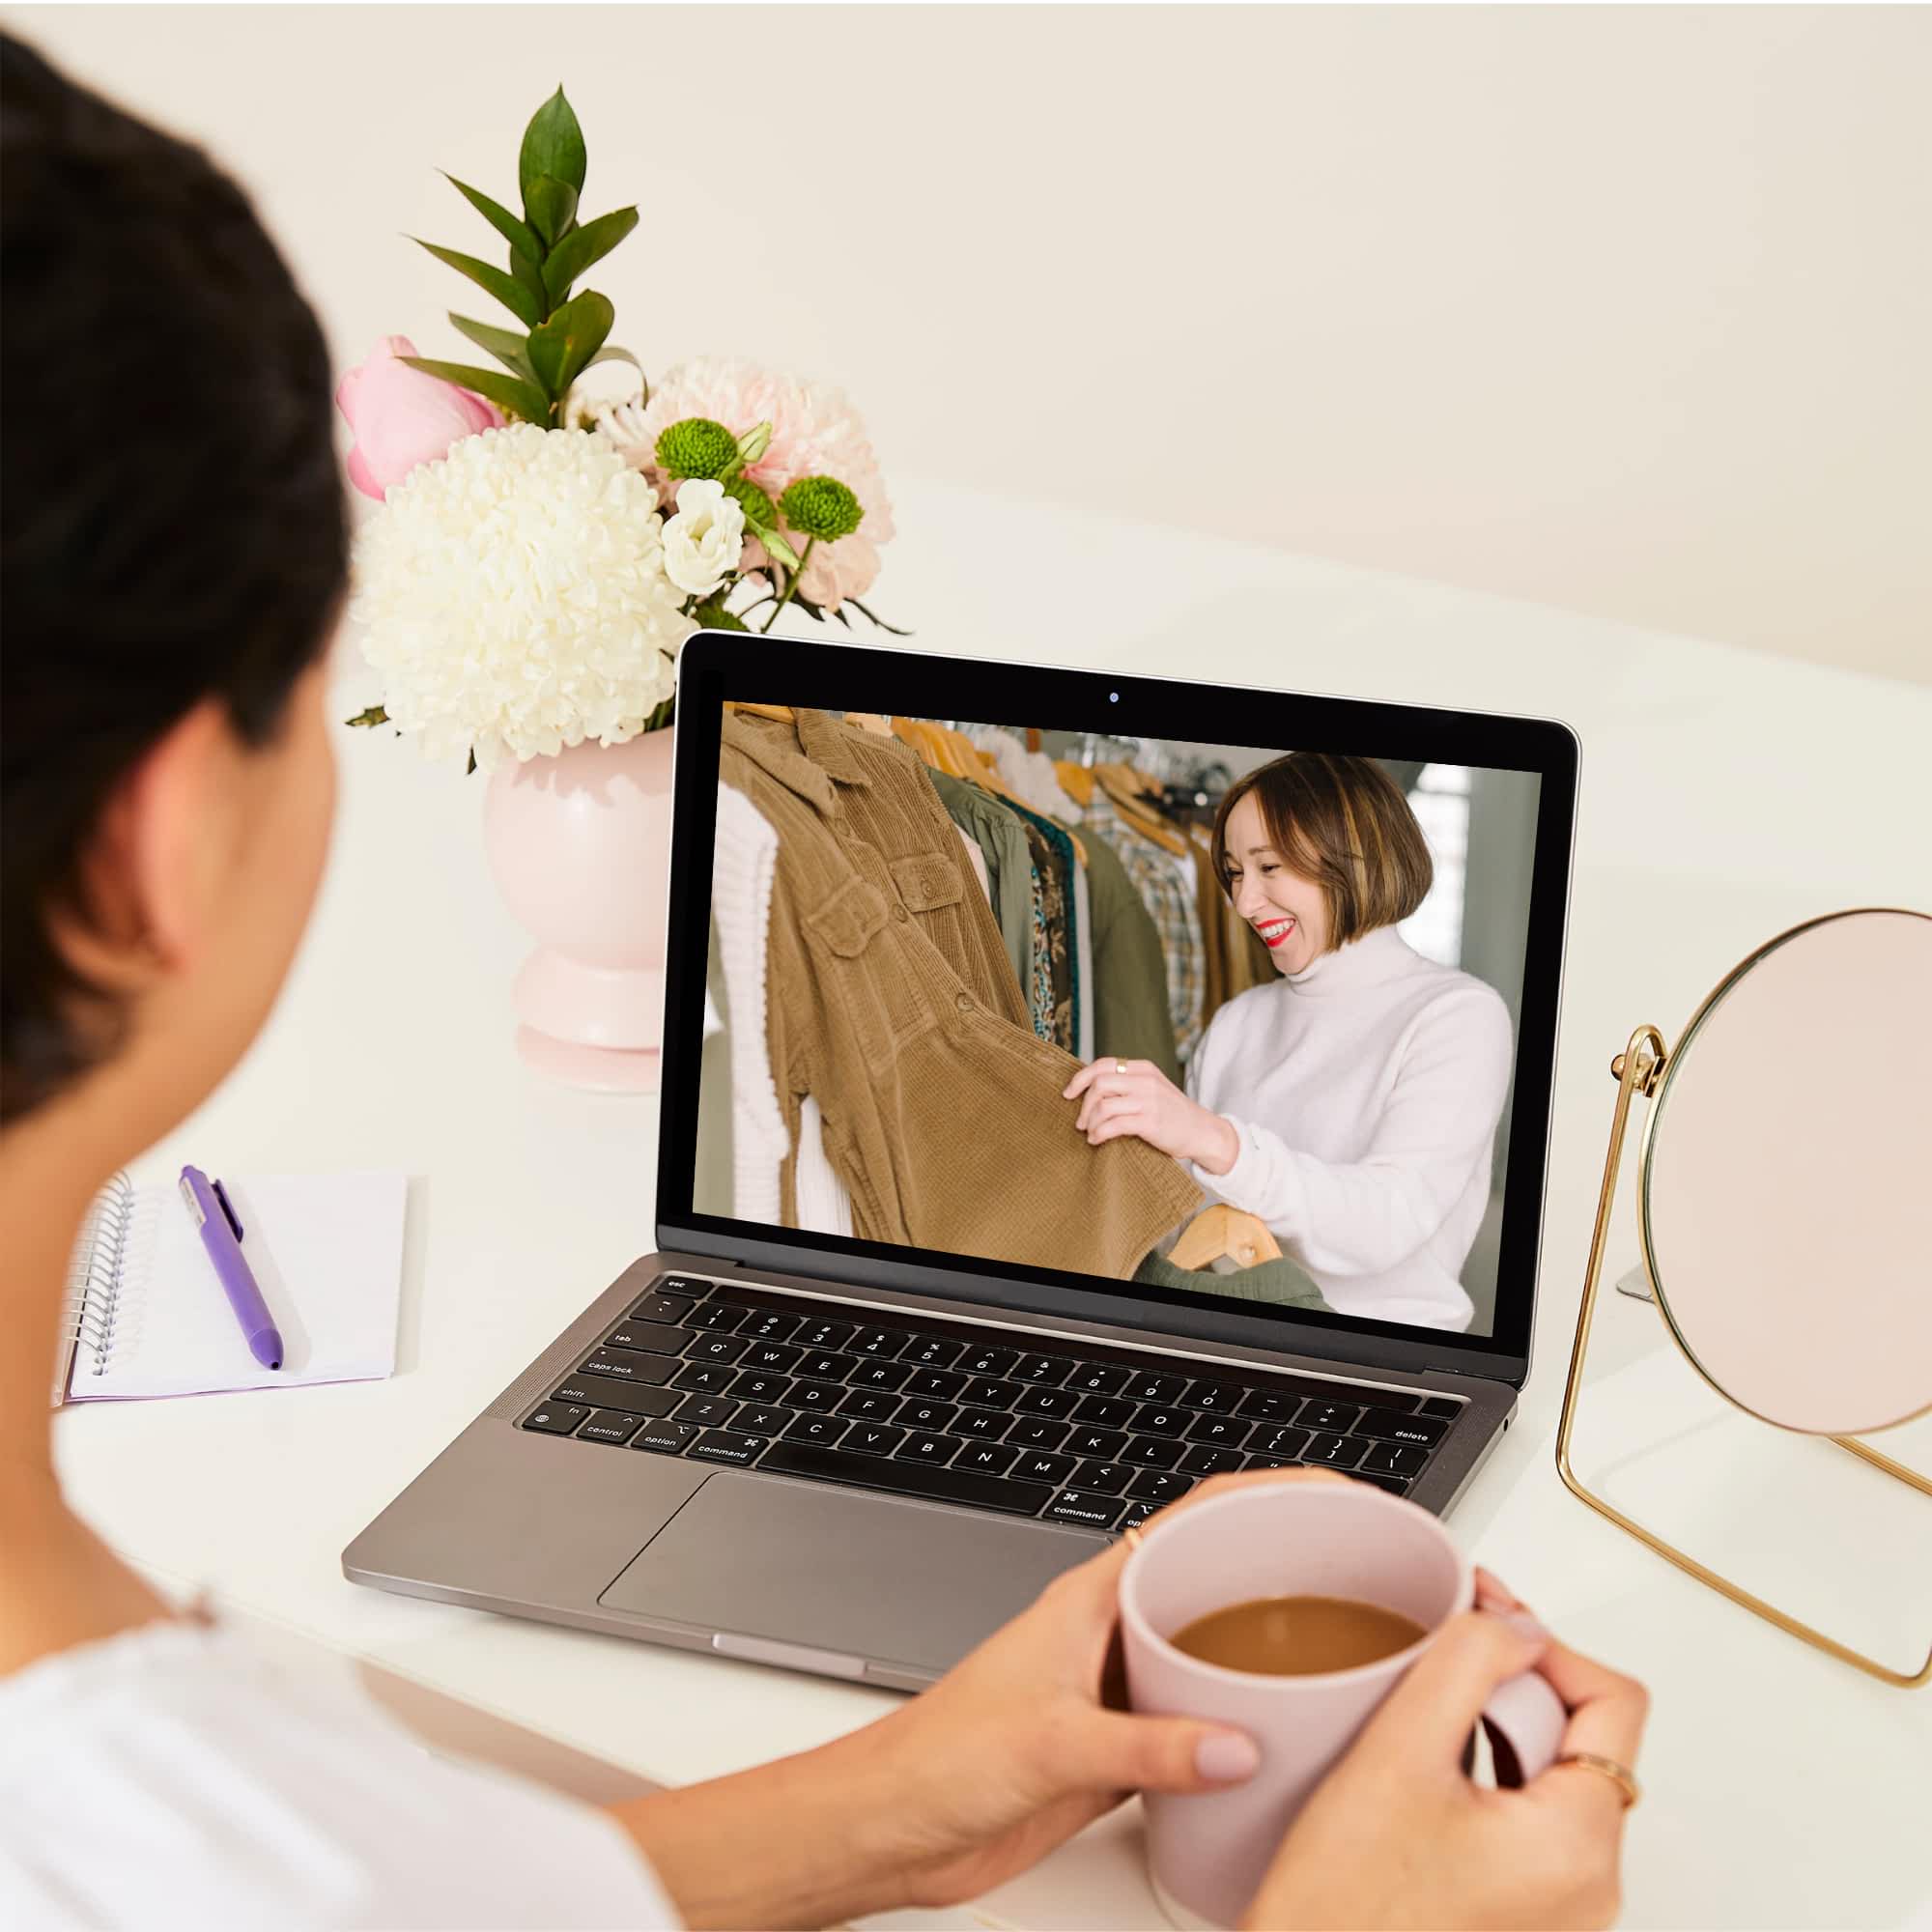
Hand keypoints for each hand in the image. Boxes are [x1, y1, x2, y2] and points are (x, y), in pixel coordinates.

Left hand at [626, 1469, 1341, 1929]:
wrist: (895, 1825)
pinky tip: (1282, 1745)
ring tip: (1344, 1659)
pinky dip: (1244, 1725)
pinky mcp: (1120, 1748)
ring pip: (1213, 1650)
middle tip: (1365, 1577)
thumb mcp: (1051, 1745)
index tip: (1333, 1490)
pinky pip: (1199, 1720)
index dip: (1266, 1492)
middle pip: (1216, 1577)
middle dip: (1288, 1567)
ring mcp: (1118, 1688)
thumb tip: (1237, 1743)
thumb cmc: (939, 1758)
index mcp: (1095, 1596)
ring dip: (1271, 1651)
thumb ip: (1147, 1747)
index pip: (1193, 1516)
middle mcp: (1112, 1630)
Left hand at [1063, 1055, 1238, 1171]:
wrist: (1203, 1132)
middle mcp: (1145, 1080)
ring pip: (1103, 1105)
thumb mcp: (1152, 1089)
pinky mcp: (1150, 1122)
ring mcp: (1148, 1100)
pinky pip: (1113, 1125)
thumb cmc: (1172, 1114)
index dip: (1080, 1078)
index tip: (1068, 1094)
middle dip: (1083, 1104)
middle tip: (1080, 1121)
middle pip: (1098, 1084)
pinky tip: (1097, 1140)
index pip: (1102, 1065)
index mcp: (1143, 1068)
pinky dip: (1099, 1134)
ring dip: (1090, 1122)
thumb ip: (1128, 1085)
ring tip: (1090, 1133)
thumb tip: (1089, 1091)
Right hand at [1242, 1569, 1648, 1930]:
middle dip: (1513, 1688)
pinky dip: (1487, 1779)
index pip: (1615, 1701)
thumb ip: (1468, 1665)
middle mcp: (1590, 1890)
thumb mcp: (1397, 1753)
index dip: (1546, 1643)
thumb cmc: (1340, 1908)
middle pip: (1585, 1738)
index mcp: (1579, 1848)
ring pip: (1553, 1778)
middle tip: (1438, 1671)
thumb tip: (1520, 1624)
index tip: (1484, 1621)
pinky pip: (1530, 1823)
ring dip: (1496, 1730)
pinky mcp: (1528, 1918)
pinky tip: (1425, 1779)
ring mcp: (1562, 1911)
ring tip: (1421, 1730)